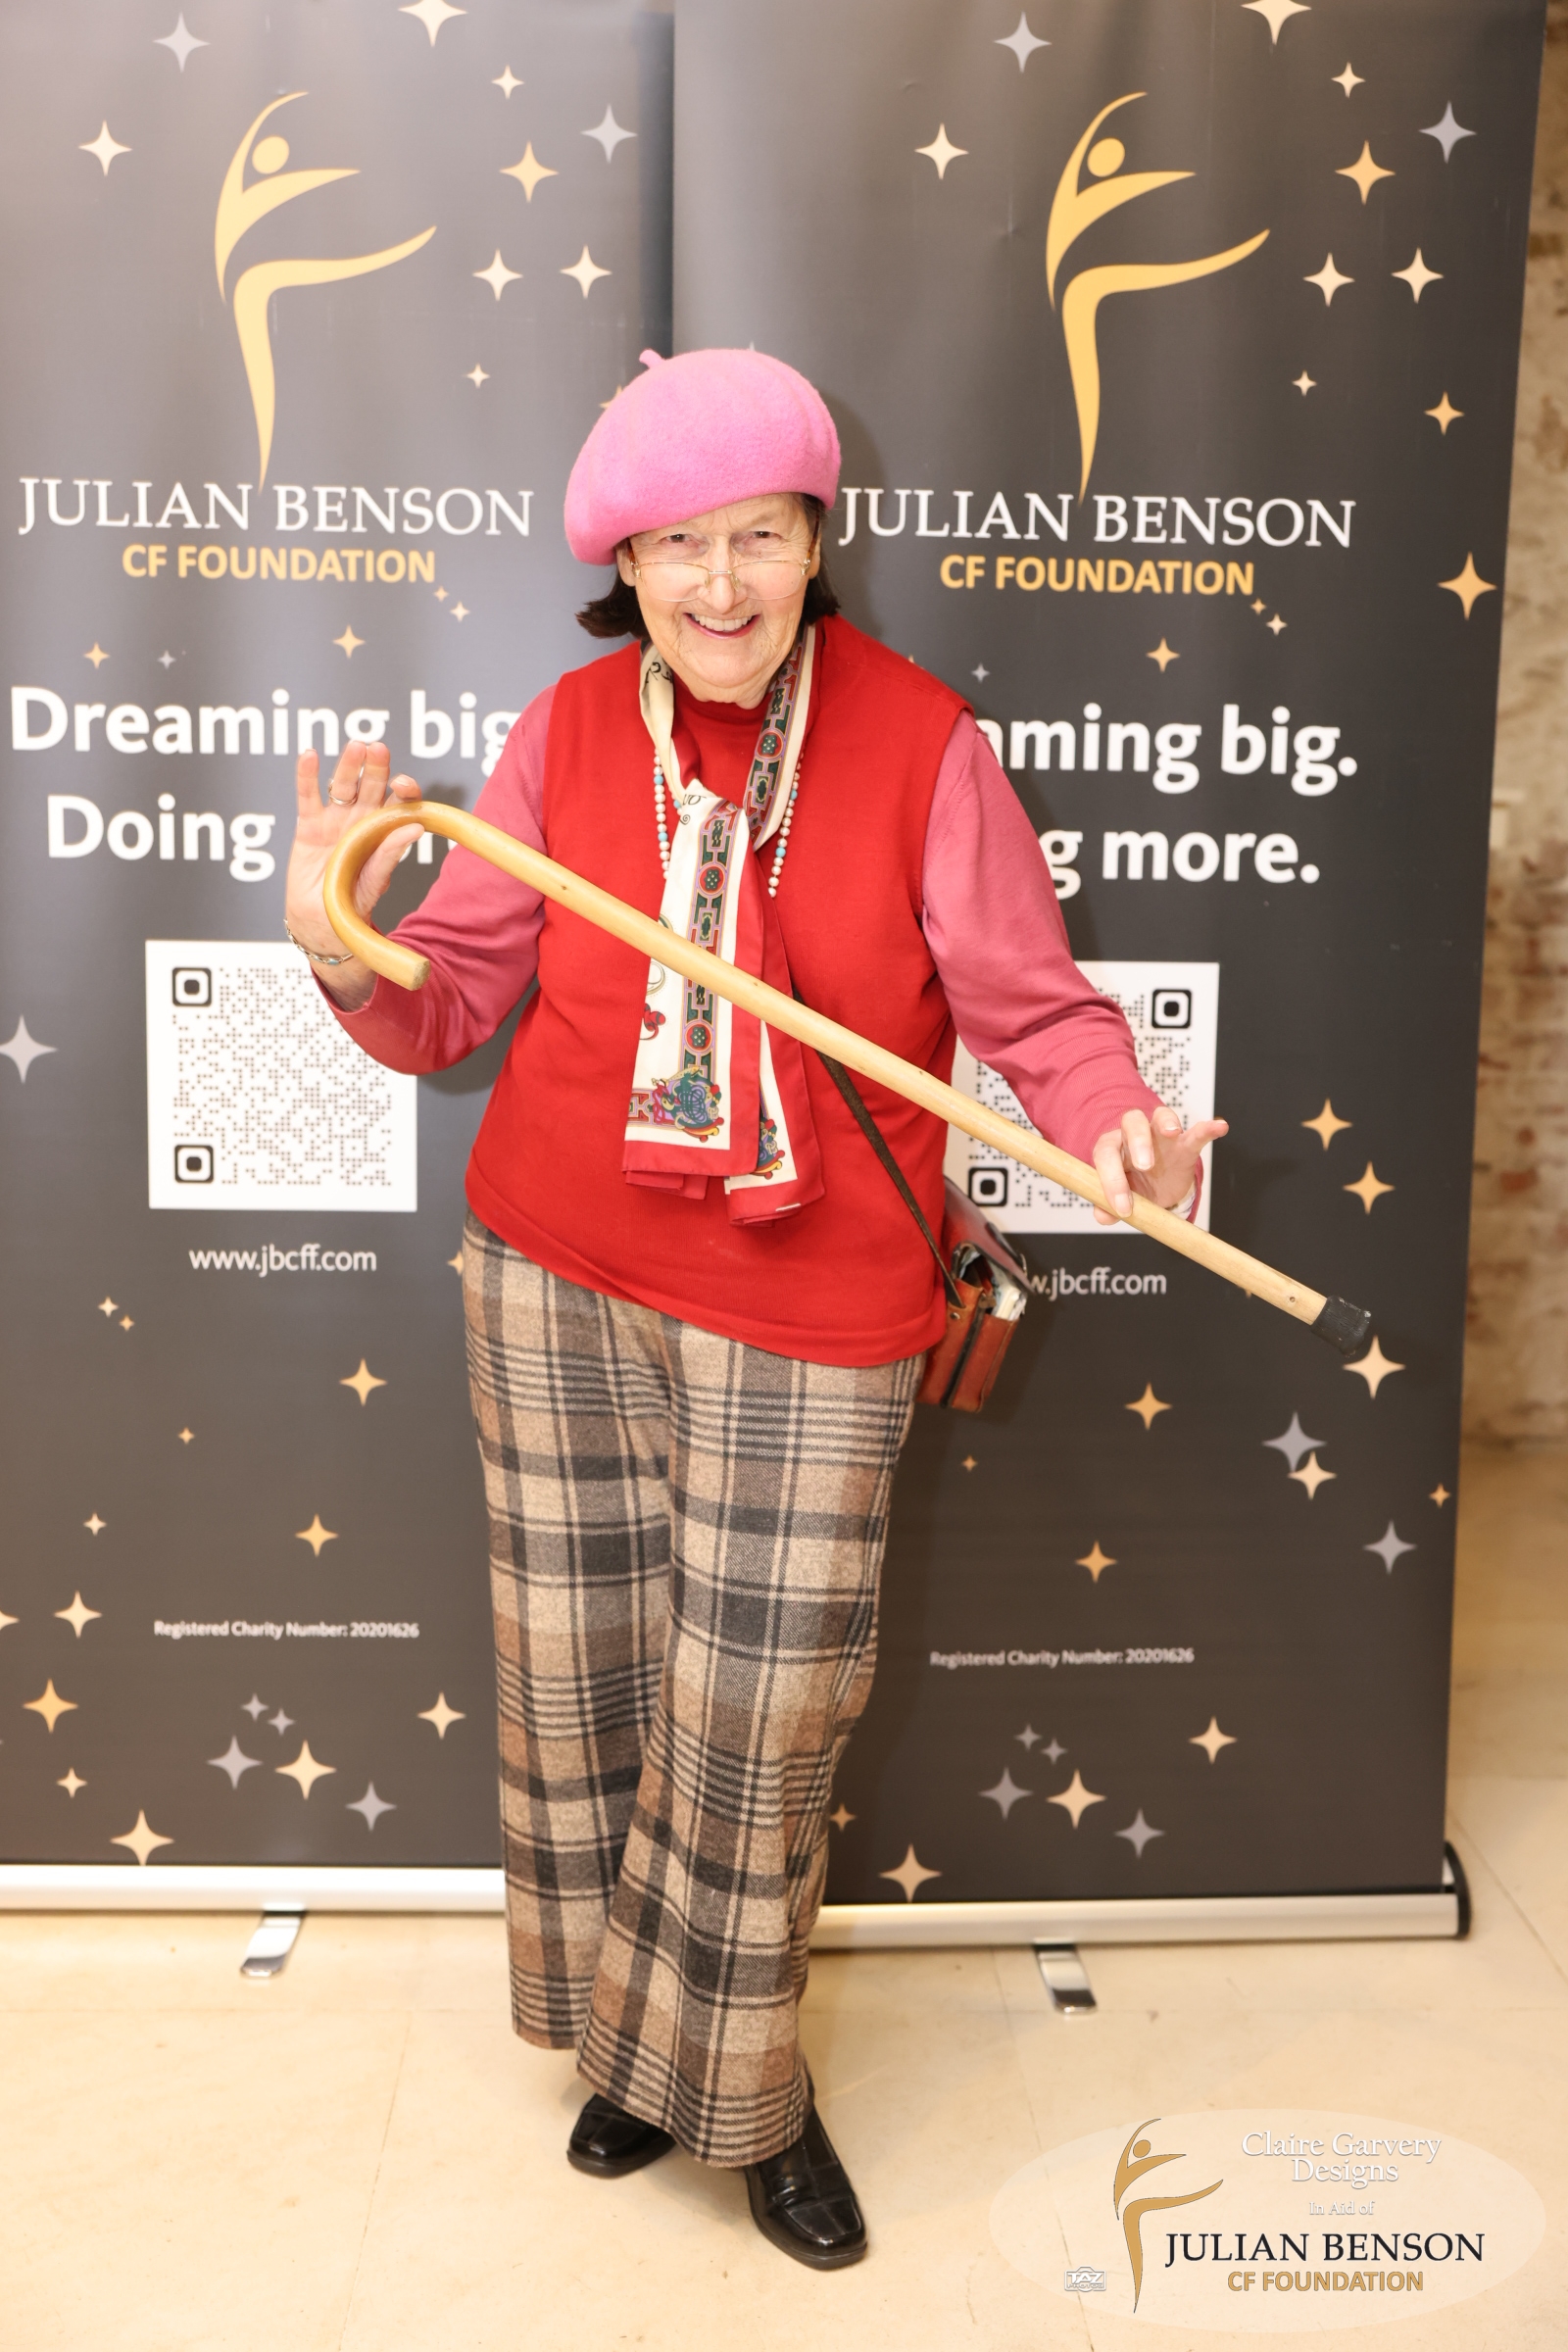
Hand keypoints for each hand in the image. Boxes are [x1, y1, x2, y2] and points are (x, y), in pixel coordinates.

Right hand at [284, 744, 422, 1003]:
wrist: (320, 924)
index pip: (397, 804)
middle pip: (371, 786)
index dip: (402, 791)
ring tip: (355, 748)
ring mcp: (334, 820)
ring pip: (342, 785)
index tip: (403, 785)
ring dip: (348, 765)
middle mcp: (360, 821)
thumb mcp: (374, 882)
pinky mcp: (308, 826)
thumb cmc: (353, 905)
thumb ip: (390, 855)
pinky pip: (307, 796)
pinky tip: (309, 755)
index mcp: (383, 833)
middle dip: (376, 768)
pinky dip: (307, 775)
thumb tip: (417, 828)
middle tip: (379, 750)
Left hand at [1090, 1106, 1227, 1225]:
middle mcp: (1135, 1136)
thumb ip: (1106, 1206)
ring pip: (1161, 1116)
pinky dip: (1208, 1129)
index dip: (1110, 1179)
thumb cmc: (1133, 1187)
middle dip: (1138, 1141)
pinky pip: (1197, 1133)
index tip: (1122, 1207)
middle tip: (1144, 1166)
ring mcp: (1161, 1138)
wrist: (1155, 1189)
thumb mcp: (1118, 1200)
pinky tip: (1219, 1127)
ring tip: (1173, 1132)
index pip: (1105, 1153)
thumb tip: (1102, 1215)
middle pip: (1132, 1122)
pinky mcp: (1185, 1145)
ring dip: (1167, 1122)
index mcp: (1113, 1148)